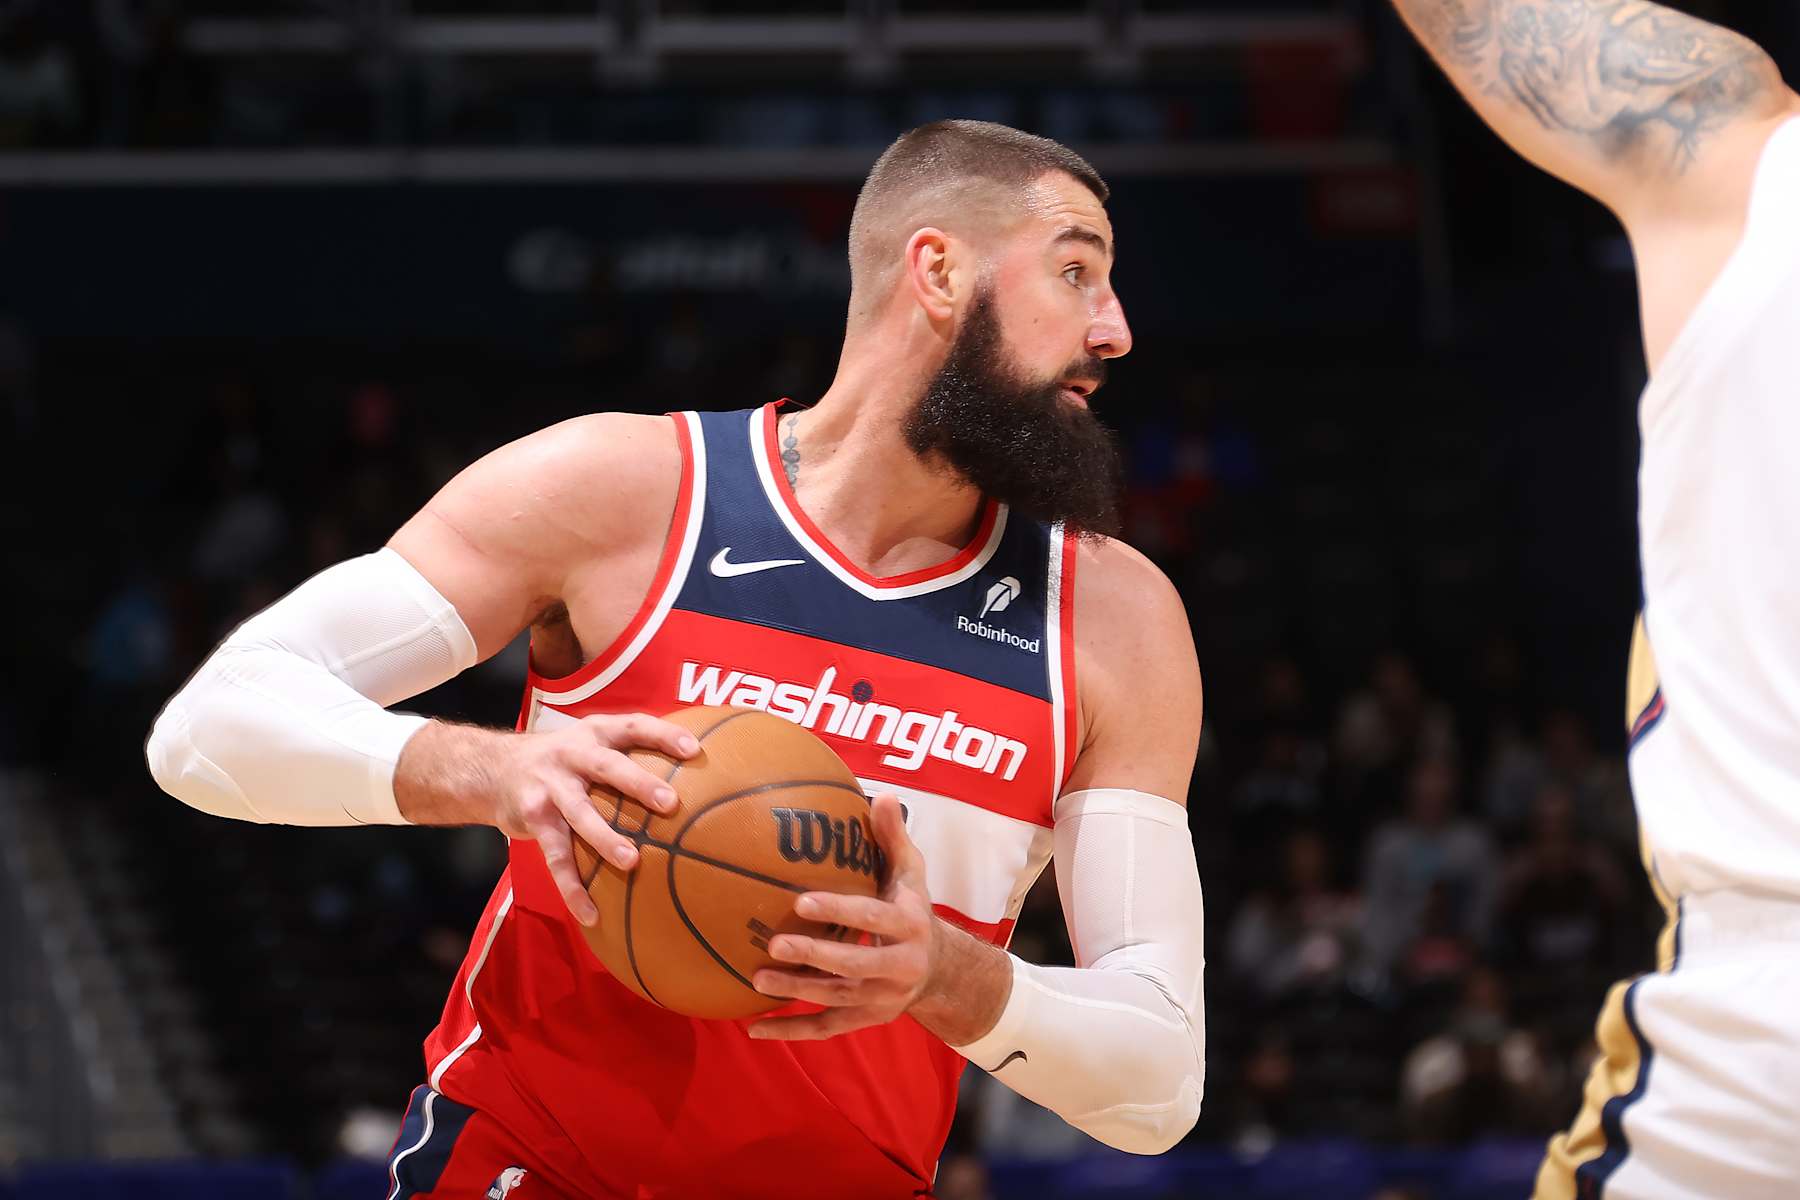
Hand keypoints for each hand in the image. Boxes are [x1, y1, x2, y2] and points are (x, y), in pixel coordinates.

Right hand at [491, 713, 698, 924]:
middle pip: (607, 766)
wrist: (492, 768)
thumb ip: (629, 752)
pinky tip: (591, 914)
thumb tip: (693, 772)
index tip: (695, 750)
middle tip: (670, 802)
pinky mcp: (534, 818)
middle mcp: (572, 754)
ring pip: (580, 814)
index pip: (633, 726)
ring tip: (631, 862)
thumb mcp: (590, 742)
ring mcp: (550, 787)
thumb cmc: (562, 760)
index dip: (663, 734)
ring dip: (605, 838)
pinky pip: (556, 856)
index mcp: (595, 733)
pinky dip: (572, 887)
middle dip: (638, 782)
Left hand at [748, 793, 938, 1040]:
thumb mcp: (912, 873)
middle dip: (814, 955)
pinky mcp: (865, 1020)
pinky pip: (825, 1029)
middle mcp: (900, 966)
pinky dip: (790, 1030)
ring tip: (757, 977)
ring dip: (795, 992)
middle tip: (774, 943)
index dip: (838, 911)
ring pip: (835, 998)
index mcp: (910, 926)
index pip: (872, 918)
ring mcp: (881, 999)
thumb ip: (894, 837)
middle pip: (853, 965)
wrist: (940, 969)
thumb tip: (882, 795)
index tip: (800, 901)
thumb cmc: (913, 909)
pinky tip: (753, 1028)